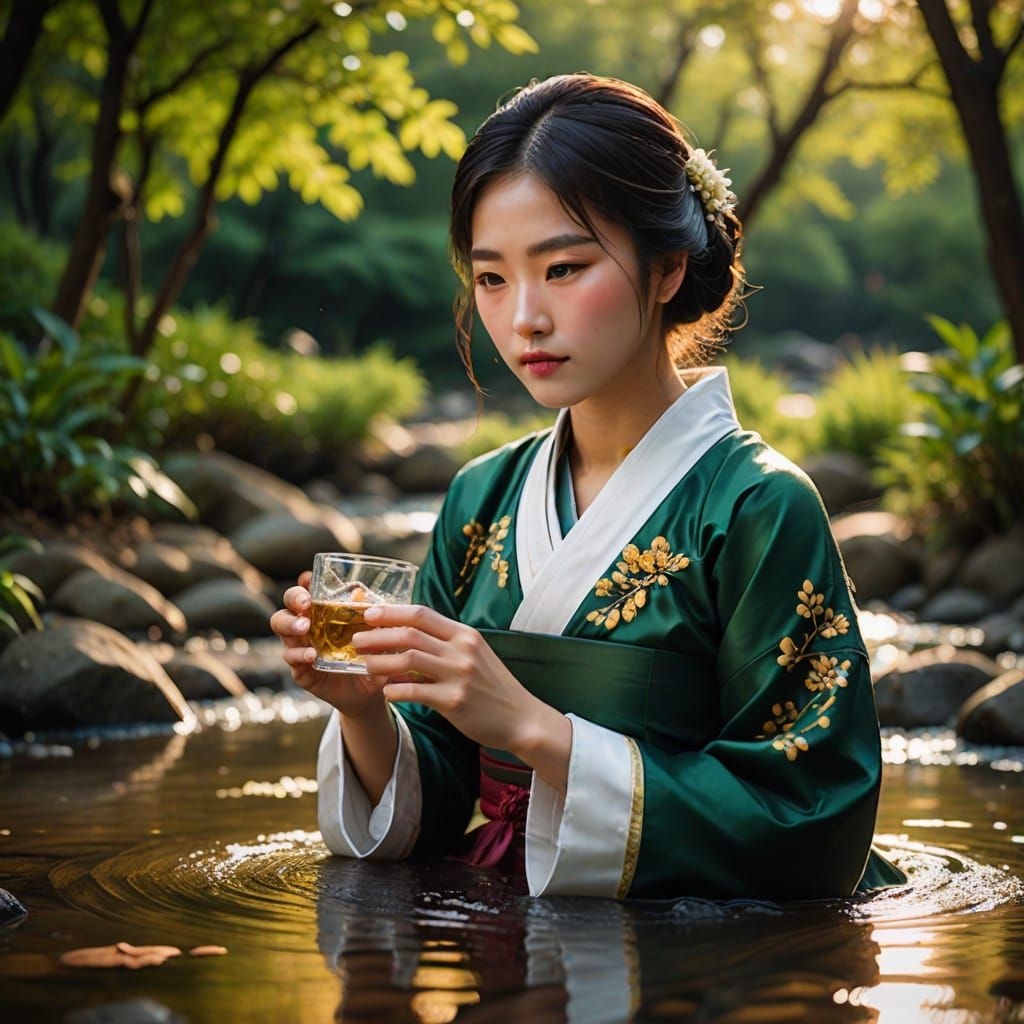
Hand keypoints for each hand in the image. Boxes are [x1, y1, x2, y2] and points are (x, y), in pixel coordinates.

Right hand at [269, 570, 385, 717]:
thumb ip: (369, 616)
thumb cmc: (369, 655)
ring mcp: (300, 646)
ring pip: (281, 628)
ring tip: (304, 628)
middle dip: (293, 599)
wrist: (368, 690)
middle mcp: (307, 626)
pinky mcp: (300, 668)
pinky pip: (291, 657)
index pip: (308, 591)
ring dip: (290, 625)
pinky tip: (311, 655)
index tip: (308, 578)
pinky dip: (298, 654)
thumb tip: (361, 594)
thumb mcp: (375, 635)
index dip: (304, 583)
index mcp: (323, 613)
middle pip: (288, 605)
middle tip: (305, 604)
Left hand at [351, 603, 558, 755]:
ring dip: (380, 661)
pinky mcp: (455, 701)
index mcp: (465, 635)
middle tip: (356, 640)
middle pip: (410, 634)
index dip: (391, 612)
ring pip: (408, 660)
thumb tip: (406, 637)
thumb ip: (445, 644)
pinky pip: (414, 691)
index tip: (368, 613)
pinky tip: (385, 692)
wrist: (521, 718)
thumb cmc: (493, 687)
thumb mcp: (474, 655)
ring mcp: (459, 675)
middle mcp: (462, 651)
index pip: (422, 614)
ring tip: (364, 665)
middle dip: (378, 635)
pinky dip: (394, 690)